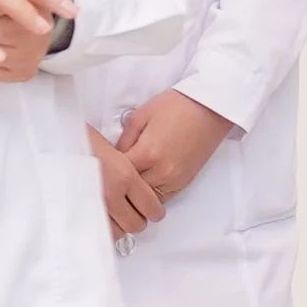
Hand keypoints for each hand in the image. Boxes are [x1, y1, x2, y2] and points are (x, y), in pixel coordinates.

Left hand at [94, 86, 236, 239]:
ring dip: (134, 196)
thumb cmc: (177, 106)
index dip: (106, 175)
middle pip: (131, 193)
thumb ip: (124, 139)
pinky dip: (150, 195)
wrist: (210, 109)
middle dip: (118, 189)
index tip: (96, 175)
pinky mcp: (185, 182)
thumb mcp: (141, 116)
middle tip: (106, 185)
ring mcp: (175, 179)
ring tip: (122, 189)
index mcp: (148, 153)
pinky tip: (142, 187)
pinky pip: (162, 198)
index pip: (118, 176)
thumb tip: (114, 157)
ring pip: (147, 201)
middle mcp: (162, 171)